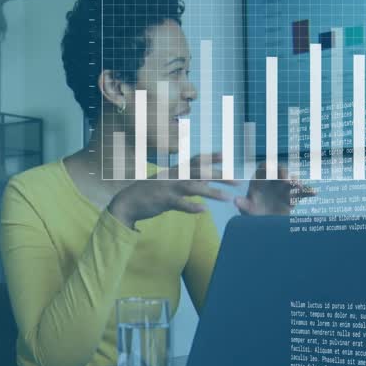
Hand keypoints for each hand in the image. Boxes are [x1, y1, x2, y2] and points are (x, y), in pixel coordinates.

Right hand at [107, 159, 235, 228]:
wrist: (127, 202)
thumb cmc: (149, 193)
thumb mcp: (167, 182)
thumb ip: (184, 180)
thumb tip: (202, 179)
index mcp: (176, 171)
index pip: (197, 160)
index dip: (212, 157)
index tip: (227, 155)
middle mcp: (174, 176)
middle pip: (201, 172)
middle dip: (220, 175)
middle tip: (238, 181)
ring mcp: (169, 188)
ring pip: (194, 187)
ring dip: (212, 192)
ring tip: (227, 198)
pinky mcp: (163, 201)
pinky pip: (180, 203)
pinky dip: (192, 206)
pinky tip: (203, 210)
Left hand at [233, 164, 315, 215]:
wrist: (265, 226)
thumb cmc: (253, 215)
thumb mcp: (247, 211)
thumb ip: (243, 205)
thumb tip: (236, 200)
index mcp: (259, 180)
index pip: (264, 168)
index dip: (268, 167)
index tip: (270, 172)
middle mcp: (273, 181)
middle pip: (280, 170)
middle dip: (284, 173)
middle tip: (287, 181)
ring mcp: (284, 188)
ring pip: (292, 179)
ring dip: (296, 181)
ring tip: (298, 186)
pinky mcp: (293, 197)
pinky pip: (302, 192)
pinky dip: (308, 191)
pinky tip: (314, 193)